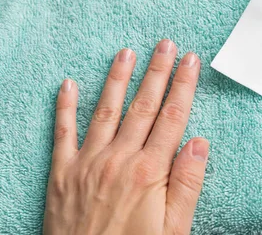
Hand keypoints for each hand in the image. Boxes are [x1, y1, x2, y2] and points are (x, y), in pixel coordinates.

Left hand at [43, 39, 207, 234]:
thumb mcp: (175, 230)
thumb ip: (187, 185)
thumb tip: (199, 143)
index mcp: (148, 172)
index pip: (172, 118)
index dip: (183, 86)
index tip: (190, 61)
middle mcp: (118, 159)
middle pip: (143, 106)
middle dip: (156, 72)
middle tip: (165, 44)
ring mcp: (87, 164)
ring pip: (106, 111)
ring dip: (117, 79)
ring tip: (126, 53)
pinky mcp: (62, 174)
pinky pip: (62, 133)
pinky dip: (65, 107)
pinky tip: (68, 84)